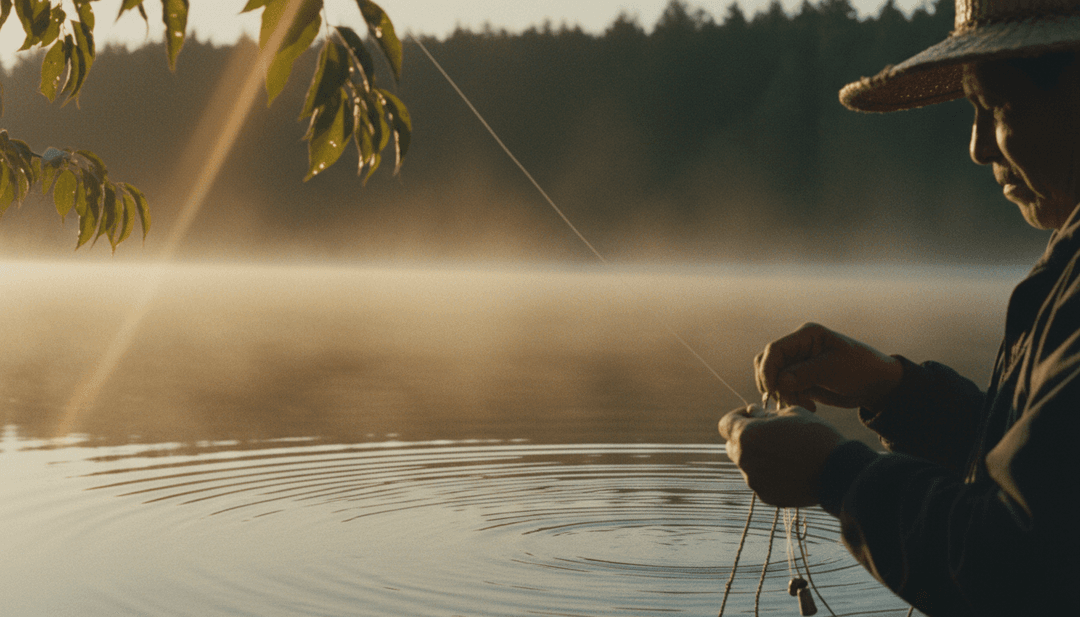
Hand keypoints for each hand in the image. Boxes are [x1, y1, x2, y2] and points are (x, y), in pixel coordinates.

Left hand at [718, 405, 846, 506]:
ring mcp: (754, 481)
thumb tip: (752, 413)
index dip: (737, 416)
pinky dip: (768, 474)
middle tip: (768, 434)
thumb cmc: (816, 436)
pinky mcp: (766, 496)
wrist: (837, 472)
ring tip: (783, 453)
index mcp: (747, 435)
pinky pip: (760, 481)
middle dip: (745, 437)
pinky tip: (789, 469)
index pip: (725, 424)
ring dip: (757, 457)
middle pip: (732, 445)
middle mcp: (745, 460)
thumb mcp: (792, 413)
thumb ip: (765, 414)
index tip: (752, 416)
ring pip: (746, 464)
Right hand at [755, 322, 902, 410]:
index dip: (768, 370)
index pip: (774, 350)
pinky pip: (784, 391)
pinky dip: (791, 401)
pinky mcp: (800, 380)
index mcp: (805, 336)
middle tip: (788, 401)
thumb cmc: (859, 368)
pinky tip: (810, 406)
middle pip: (767, 364)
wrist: (876, 385)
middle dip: (773, 385)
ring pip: (774, 380)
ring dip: (783, 395)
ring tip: (804, 405)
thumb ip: (804, 373)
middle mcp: (797, 348)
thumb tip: (779, 382)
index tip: (773, 390)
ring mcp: (798, 364)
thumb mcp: (833, 369)